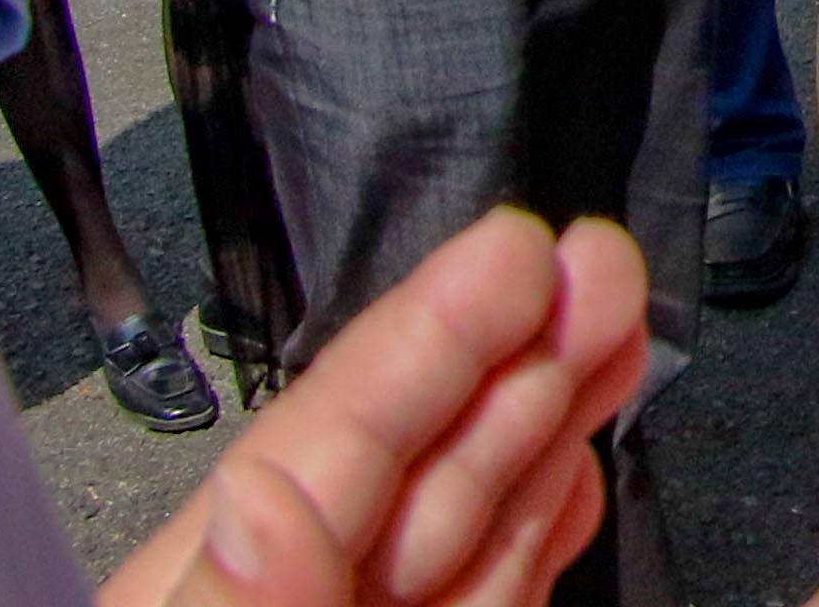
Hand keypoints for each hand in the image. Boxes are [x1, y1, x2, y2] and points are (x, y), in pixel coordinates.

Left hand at [97, 210, 647, 606]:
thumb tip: (256, 503)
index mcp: (203, 595)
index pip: (317, 452)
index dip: (421, 343)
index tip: (515, 246)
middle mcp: (300, 597)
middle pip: (408, 469)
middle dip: (513, 353)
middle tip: (598, 255)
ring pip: (464, 523)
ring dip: (549, 415)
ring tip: (615, 316)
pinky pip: (491, 593)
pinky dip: (539, 530)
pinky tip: (578, 466)